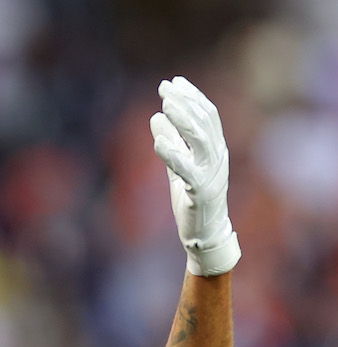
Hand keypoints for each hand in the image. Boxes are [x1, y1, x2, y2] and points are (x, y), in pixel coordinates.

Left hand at [151, 76, 240, 275]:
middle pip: (205, 122)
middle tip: (165, 87)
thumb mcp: (179, 168)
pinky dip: (173, 154)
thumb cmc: (193, 201)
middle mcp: (218, 158)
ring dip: (183, 120)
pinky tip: (157, 140)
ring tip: (165, 105)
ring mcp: (212, 174)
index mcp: (215, 150)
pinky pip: (188, 169)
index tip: (174, 82)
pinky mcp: (201, 192)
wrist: (204, 236)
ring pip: (202, 140)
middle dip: (185, 102)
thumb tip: (155, 117)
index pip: (207, 115)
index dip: (192, 97)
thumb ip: (171, 143)